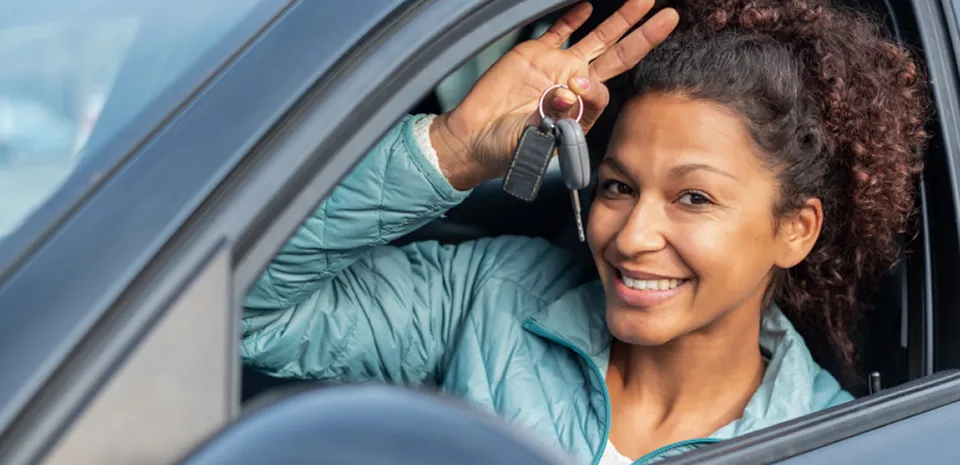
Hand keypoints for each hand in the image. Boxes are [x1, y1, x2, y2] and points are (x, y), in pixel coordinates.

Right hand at [431, 0, 678, 189]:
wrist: (475, 139)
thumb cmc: (507, 150)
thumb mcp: (533, 141)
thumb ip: (553, 120)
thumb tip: (568, 94)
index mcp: (581, 113)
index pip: (602, 93)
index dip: (593, 88)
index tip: (572, 88)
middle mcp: (576, 87)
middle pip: (618, 56)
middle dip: (643, 36)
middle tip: (667, 17)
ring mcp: (558, 67)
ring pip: (598, 38)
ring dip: (620, 19)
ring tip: (642, 1)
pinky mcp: (536, 54)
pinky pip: (561, 30)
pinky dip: (574, 17)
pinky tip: (588, 5)